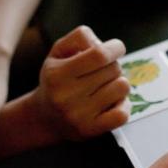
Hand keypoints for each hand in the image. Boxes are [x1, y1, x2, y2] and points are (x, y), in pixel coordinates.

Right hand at [33, 25, 129, 139]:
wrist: (44, 116)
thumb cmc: (57, 77)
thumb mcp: (59, 50)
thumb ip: (80, 37)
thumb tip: (101, 44)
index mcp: (57, 74)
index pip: (99, 55)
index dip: (115, 47)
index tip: (116, 47)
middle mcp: (66, 96)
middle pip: (113, 69)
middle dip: (113, 64)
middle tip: (102, 71)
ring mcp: (78, 116)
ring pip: (122, 88)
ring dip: (119, 83)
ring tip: (105, 85)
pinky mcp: (90, 130)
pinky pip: (122, 114)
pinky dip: (123, 104)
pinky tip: (112, 101)